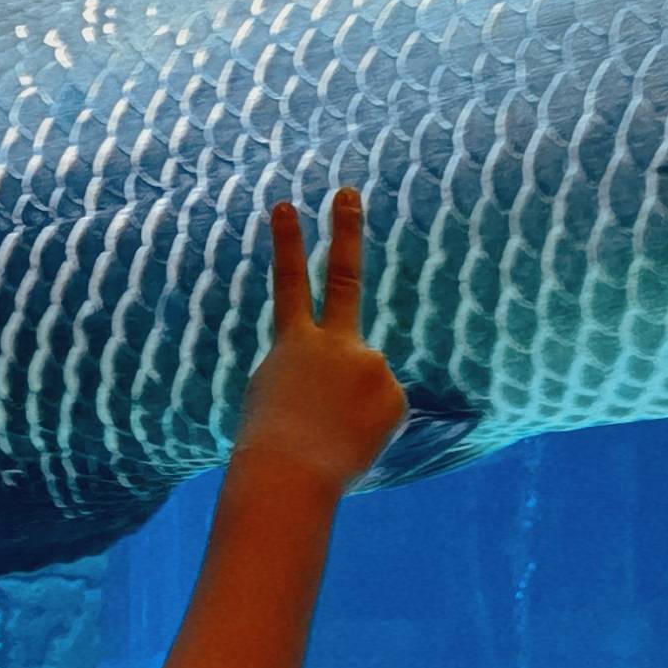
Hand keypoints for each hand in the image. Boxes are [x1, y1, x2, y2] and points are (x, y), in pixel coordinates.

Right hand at [233, 187, 407, 491]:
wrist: (290, 474)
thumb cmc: (272, 447)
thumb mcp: (277, 398)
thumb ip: (312, 369)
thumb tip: (344, 376)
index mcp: (292, 344)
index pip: (290, 282)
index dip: (288, 243)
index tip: (287, 204)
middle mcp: (335, 342)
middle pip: (344, 278)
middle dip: (344, 231)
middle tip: (348, 193)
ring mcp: (369, 363)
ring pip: (369, 381)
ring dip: (355, 409)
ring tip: (332, 436)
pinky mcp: (395, 393)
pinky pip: (386, 409)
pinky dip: (372, 427)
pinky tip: (353, 441)